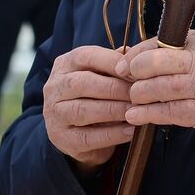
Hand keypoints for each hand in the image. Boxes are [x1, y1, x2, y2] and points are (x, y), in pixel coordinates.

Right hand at [42, 45, 134, 173]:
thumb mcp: (100, 75)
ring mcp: (55, 114)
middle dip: (115, 88)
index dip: (111, 62)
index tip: (135, 70)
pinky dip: (112, 134)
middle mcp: (54, 88)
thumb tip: (135, 56)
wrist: (74, 132)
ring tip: (136, 111)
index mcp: (65, 65)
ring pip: (83, 110)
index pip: (85, 56)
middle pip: (82, 83)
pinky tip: (131, 130)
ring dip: (114, 110)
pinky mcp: (62, 139)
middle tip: (139, 94)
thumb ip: (115, 63)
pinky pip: (88, 137)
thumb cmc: (93, 96)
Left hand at [116, 32, 194, 129]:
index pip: (159, 42)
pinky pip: (169, 112)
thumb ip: (173, 49)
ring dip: (140, 94)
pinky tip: (135, 115)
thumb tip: (133, 56)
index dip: (136, 54)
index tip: (122, 64)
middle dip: (136, 71)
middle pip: (158, 62)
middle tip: (126, 80)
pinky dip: (148, 114)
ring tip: (133, 98)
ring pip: (161, 88)